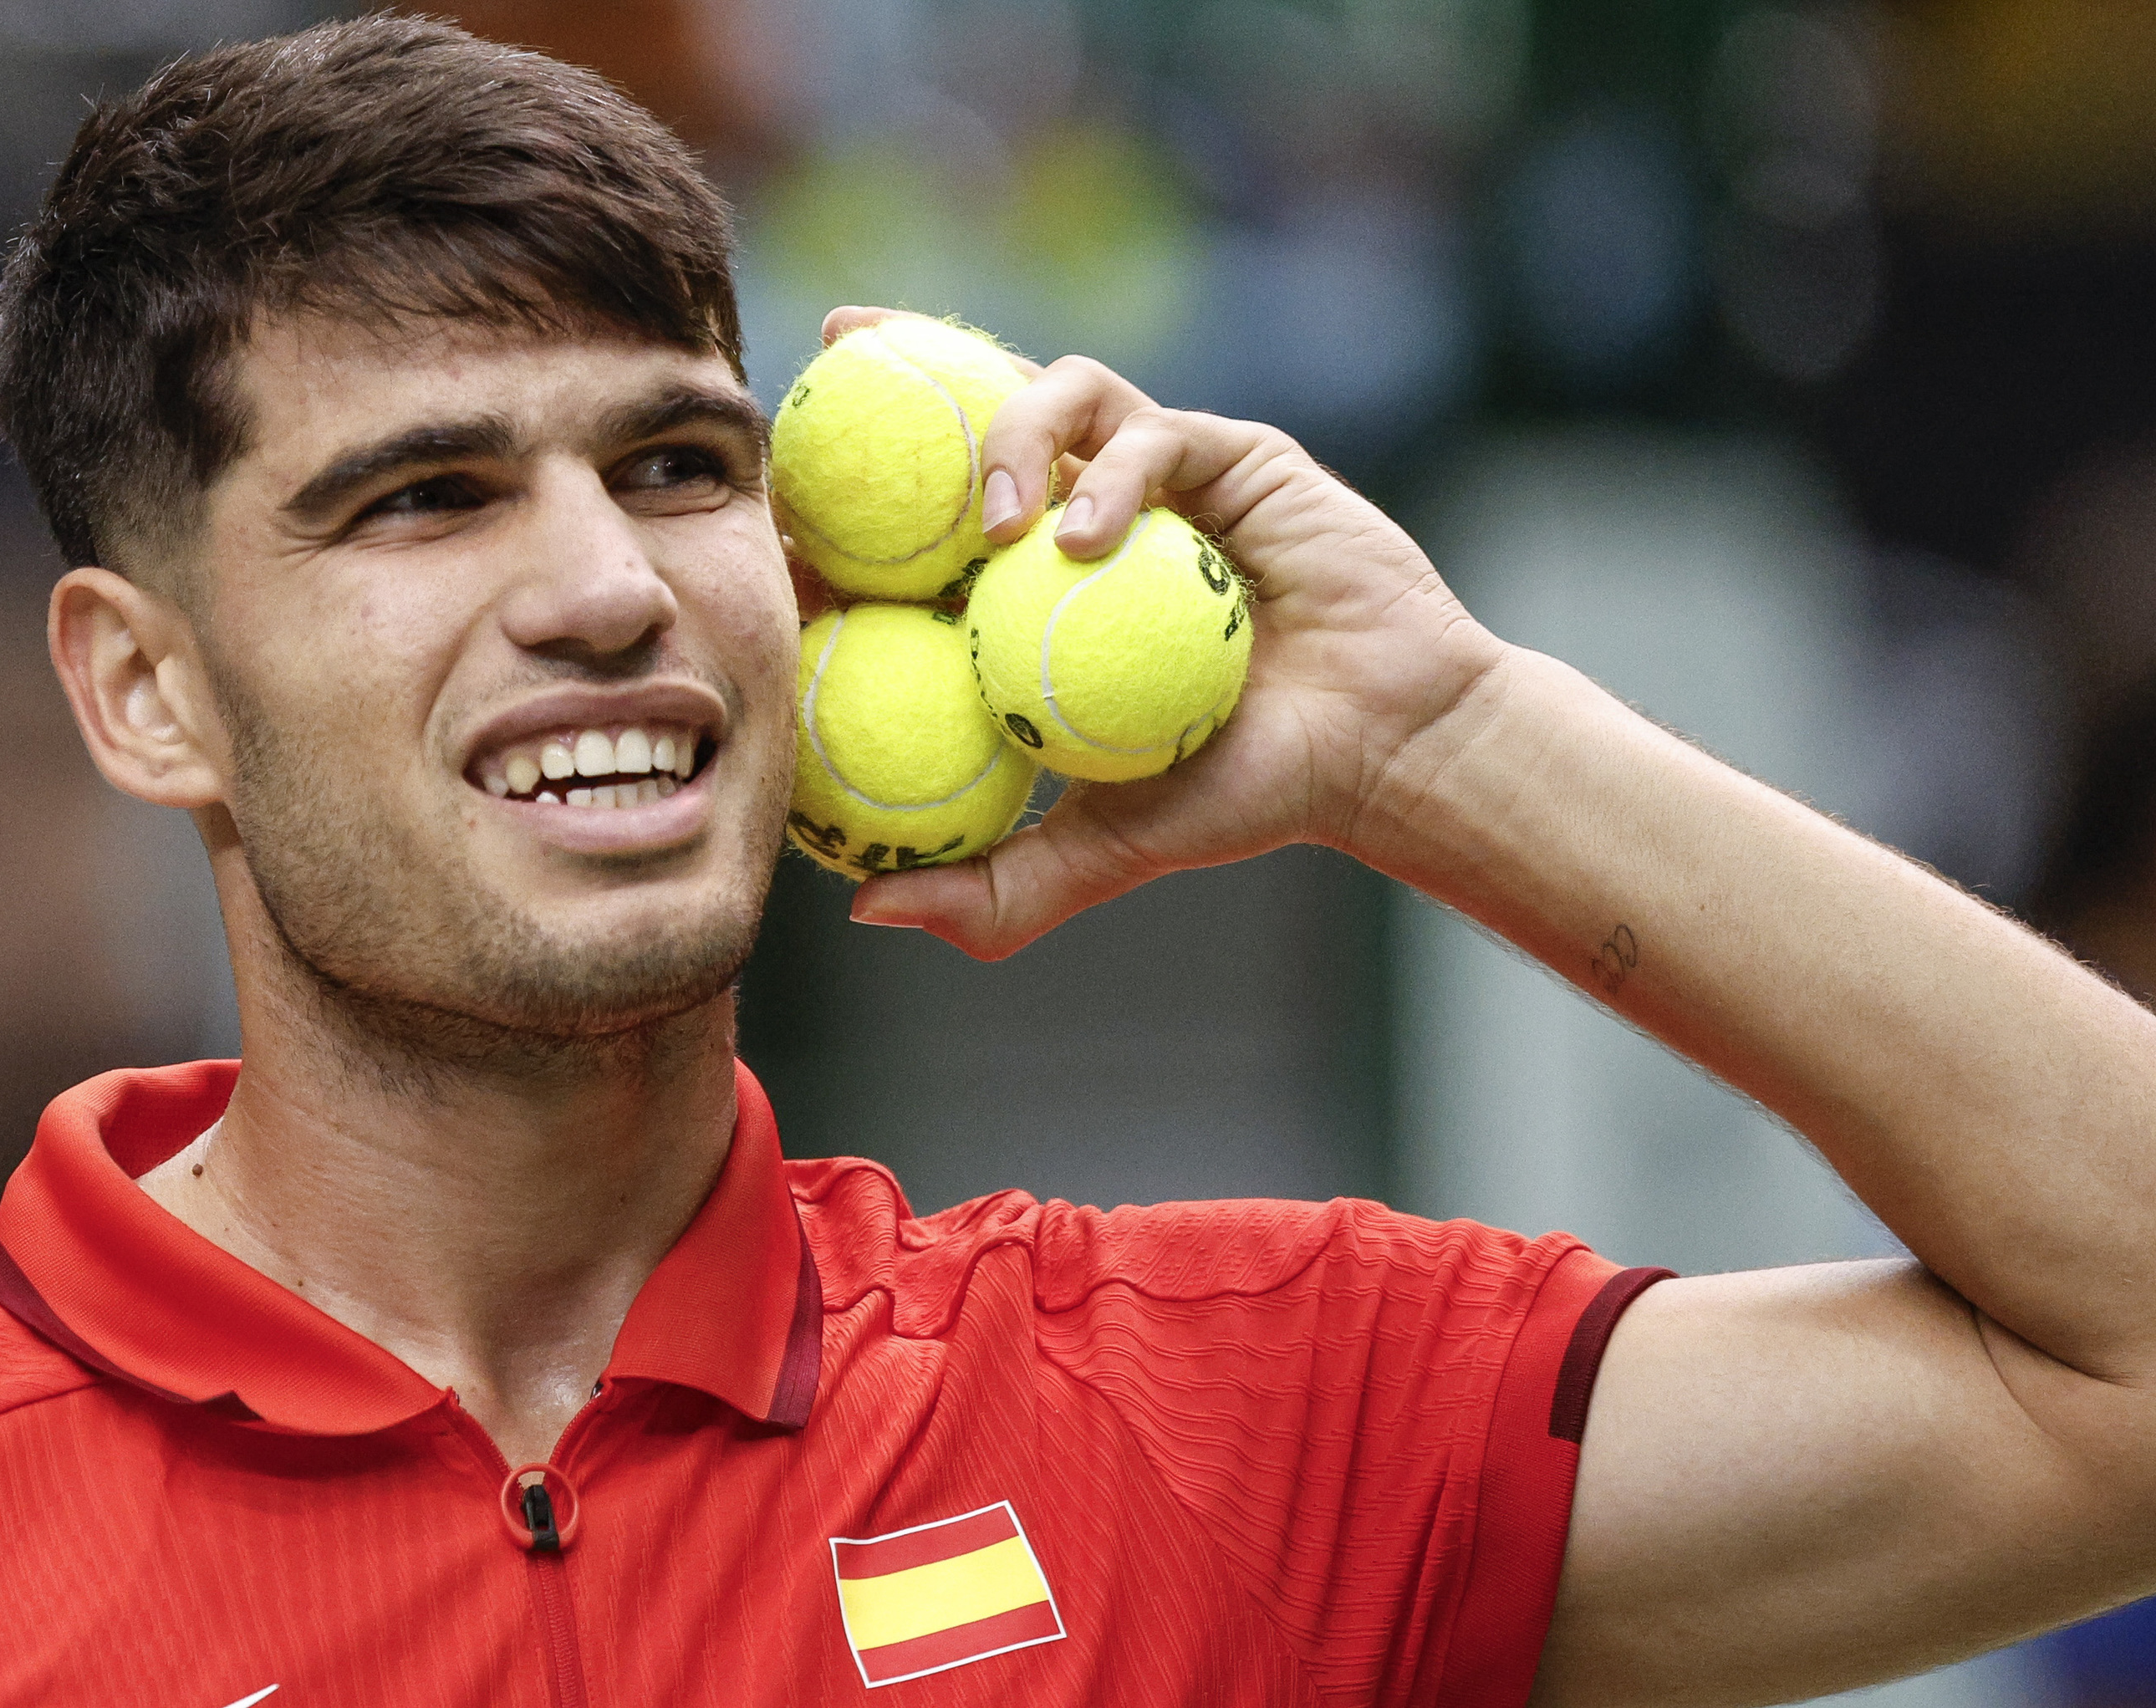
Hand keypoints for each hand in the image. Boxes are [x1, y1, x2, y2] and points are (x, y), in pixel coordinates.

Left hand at [819, 306, 1509, 957]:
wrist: (1380, 747)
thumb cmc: (1244, 791)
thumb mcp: (1102, 851)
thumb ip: (995, 889)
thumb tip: (863, 910)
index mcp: (1030, 588)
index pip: (917, 525)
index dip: (842, 500)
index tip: (776, 511)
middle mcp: (1078, 512)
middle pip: (967, 414)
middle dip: (889, 375)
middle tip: (826, 382)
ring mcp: (1148, 474)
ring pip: (1051, 396)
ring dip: (1006, 441)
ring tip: (993, 528)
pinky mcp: (1221, 451)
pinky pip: (1145, 431)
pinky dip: (1108, 475)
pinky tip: (1093, 540)